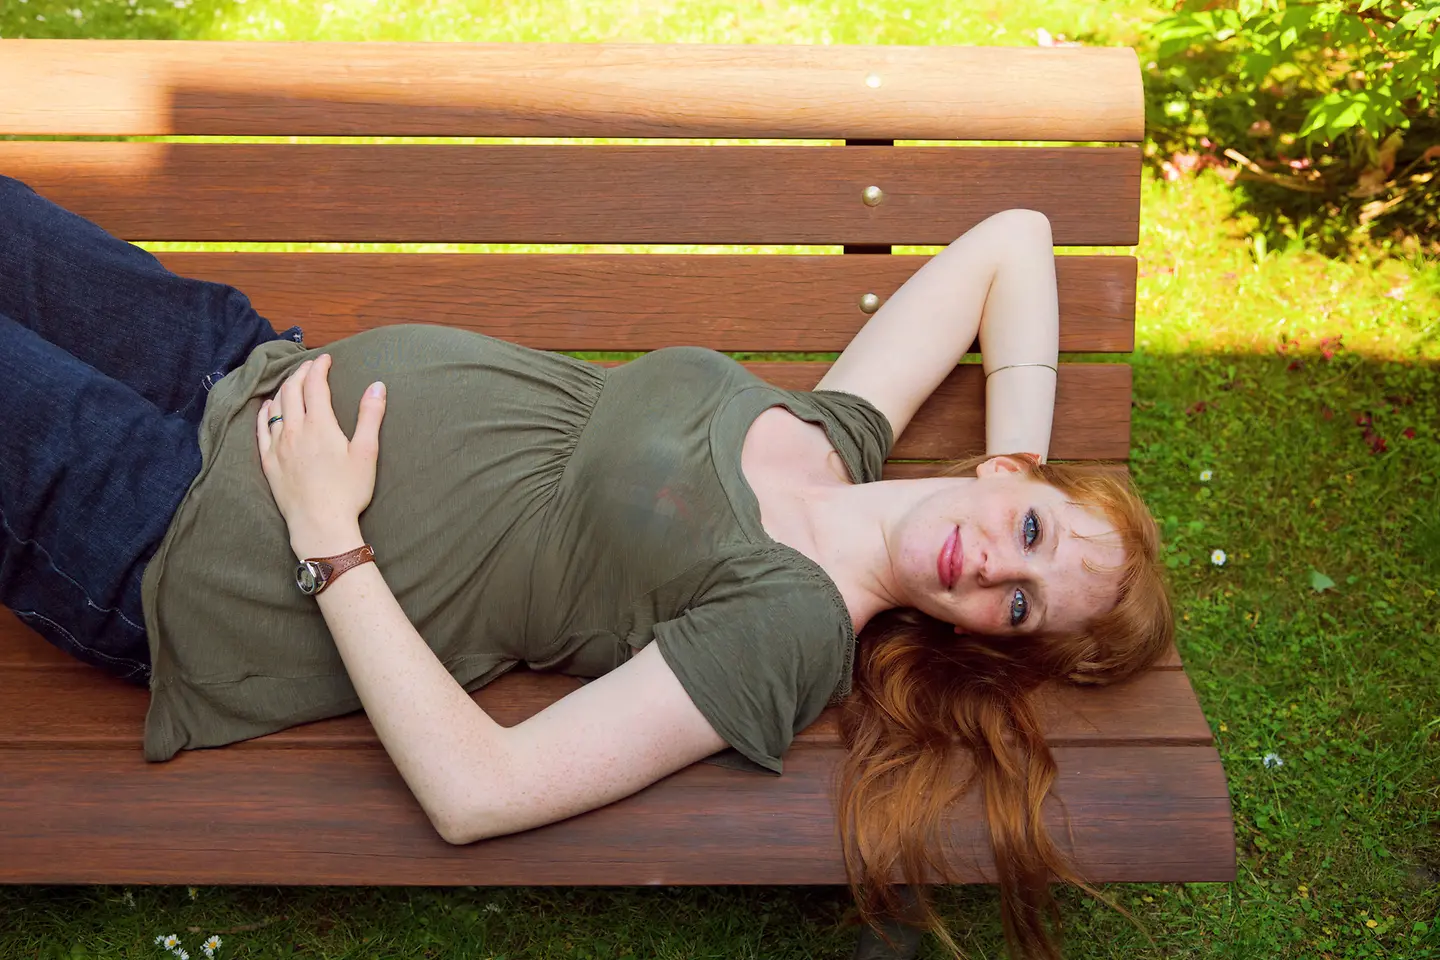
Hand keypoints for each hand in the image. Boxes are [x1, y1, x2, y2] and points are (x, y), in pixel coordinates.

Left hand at [257, 353, 386, 553]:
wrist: (320, 525)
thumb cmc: (348, 491)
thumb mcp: (366, 453)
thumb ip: (370, 416)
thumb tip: (377, 385)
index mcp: (319, 425)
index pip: (315, 384)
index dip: (319, 367)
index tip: (325, 358)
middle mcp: (294, 430)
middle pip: (292, 390)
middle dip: (300, 372)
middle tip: (310, 366)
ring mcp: (277, 446)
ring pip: (275, 406)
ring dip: (284, 389)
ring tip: (293, 382)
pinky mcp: (268, 462)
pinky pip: (261, 429)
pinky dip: (265, 412)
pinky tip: (268, 407)